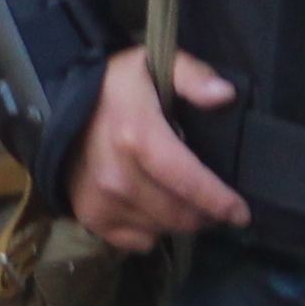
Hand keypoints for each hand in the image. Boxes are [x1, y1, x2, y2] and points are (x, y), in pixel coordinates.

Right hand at [68, 55, 250, 252]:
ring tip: (182, 200)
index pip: (189, 182)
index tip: (242, 213)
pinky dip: (151, 231)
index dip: (220, 202)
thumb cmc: (118, 84)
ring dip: (179, 221)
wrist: (62, 100)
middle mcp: (119, 176)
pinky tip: (153, 208)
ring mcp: (102, 200)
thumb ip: (195, 77)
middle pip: (179, 214)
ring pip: (161, 229)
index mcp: (139, 138)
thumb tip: (226, 95)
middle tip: (211, 201)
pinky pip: (136, 241)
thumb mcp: (159, 64)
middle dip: (204, 213)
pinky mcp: (90, 215)